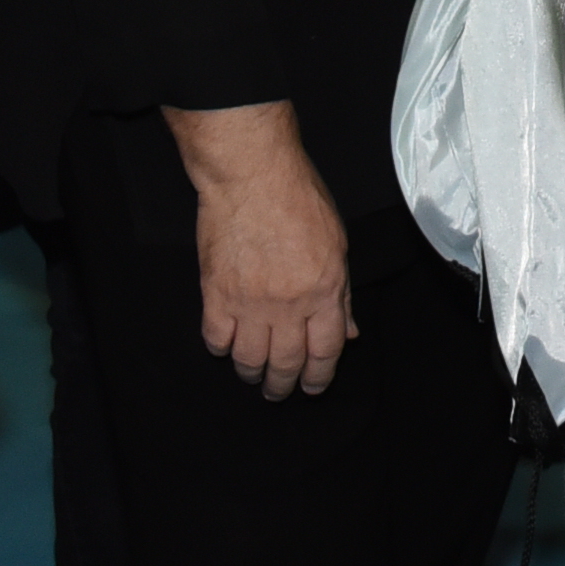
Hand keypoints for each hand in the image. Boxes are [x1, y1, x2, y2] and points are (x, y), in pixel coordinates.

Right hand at [165, 102, 356, 398]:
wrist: (252, 174)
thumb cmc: (299, 198)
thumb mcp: (337, 242)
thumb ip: (341, 293)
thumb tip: (348, 332)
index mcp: (325, 290)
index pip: (326, 351)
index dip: (319, 377)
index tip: (313, 387)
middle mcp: (289, 303)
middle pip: (287, 363)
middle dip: (285, 385)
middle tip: (279, 390)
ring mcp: (250, 302)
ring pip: (250, 360)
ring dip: (252, 374)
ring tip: (254, 376)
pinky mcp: (216, 293)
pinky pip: (216, 339)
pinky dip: (221, 348)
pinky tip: (226, 345)